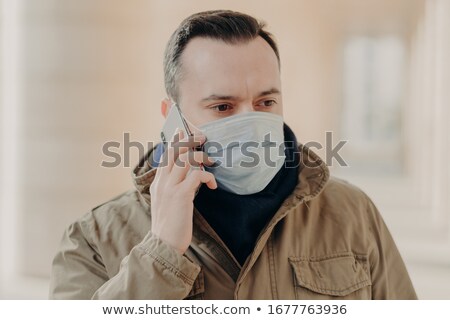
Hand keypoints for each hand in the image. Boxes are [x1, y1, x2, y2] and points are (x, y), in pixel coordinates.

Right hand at [150, 130, 216, 253]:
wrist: (163, 244)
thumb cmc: (169, 224)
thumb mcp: (166, 201)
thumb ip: (173, 186)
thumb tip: (189, 174)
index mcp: (157, 182)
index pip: (165, 155)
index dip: (174, 141)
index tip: (182, 130)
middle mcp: (162, 181)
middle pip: (174, 151)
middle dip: (188, 140)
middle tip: (202, 137)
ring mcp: (170, 188)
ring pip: (186, 159)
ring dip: (202, 158)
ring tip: (212, 163)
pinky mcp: (181, 196)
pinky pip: (196, 175)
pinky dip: (207, 176)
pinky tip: (212, 184)